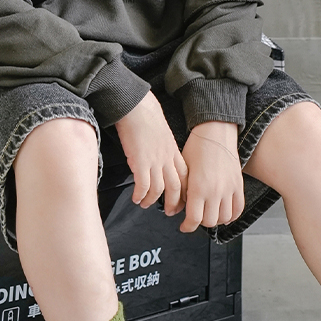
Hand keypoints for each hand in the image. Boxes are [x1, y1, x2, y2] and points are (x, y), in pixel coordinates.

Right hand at [114, 92, 187, 214]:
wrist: (136, 107)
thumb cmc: (146, 117)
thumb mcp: (163, 135)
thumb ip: (165, 149)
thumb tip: (161, 158)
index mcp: (173, 151)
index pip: (185, 176)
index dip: (185, 191)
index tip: (183, 200)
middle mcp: (167, 158)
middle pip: (176, 187)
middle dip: (174, 203)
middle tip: (170, 212)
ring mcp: (154, 161)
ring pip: (159, 189)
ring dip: (152, 200)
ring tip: (145, 204)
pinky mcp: (140, 162)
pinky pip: (143, 185)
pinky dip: (140, 195)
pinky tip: (135, 198)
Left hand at [180, 121, 243, 232]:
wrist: (215, 133)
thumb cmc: (197, 147)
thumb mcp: (183, 170)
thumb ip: (180, 192)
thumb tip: (175, 209)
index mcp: (198, 188)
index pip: (194, 219)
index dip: (187, 226)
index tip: (184, 226)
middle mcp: (215, 191)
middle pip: (209, 222)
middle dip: (200, 222)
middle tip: (195, 216)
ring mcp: (229, 189)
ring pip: (224, 218)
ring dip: (215, 220)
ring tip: (209, 214)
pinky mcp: (238, 185)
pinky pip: (238, 209)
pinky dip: (231, 215)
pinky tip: (224, 212)